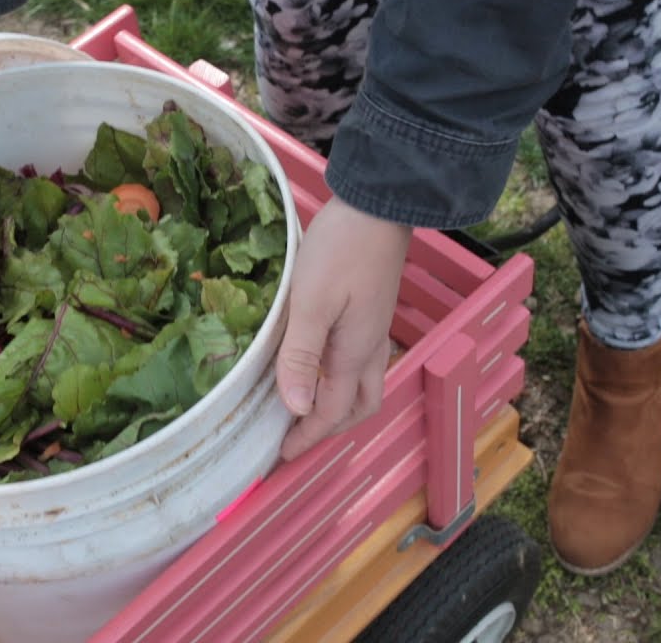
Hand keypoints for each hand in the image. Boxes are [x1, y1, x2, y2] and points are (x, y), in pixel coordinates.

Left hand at [275, 197, 411, 460]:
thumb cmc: (341, 250)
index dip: (306, 438)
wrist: (379, 204)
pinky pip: (358, 362)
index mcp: (354, 354)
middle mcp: (369, 349)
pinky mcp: (370, 311)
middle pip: (357, 407)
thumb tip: (296, 410)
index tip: (280, 457)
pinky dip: (338, 379)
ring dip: (335, 405)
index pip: (330, 412)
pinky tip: (316, 365)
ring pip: (361, 385)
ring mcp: (373, 329)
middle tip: (294, 438)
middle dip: (328, 429)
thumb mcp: (312, 303)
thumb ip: (302, 356)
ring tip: (303, 408)